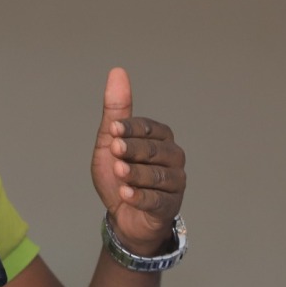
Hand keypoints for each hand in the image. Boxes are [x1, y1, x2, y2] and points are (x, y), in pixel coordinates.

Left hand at [90, 68, 185, 254]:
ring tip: (119, 173)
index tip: (113, 129)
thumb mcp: (111, 142)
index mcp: (160, 137)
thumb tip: (117, 71)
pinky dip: (140, 196)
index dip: (130, 128)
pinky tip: (127, 194)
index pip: (148, 128)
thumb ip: (116, 111)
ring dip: (136, 173)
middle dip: (133, 150)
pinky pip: (157, 200)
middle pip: (154, 151)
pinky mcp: (170, 206)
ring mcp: (175, 182)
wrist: (122, 215)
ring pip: (157, 176)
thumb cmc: (118, 174)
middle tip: (115, 150)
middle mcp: (173, 157)